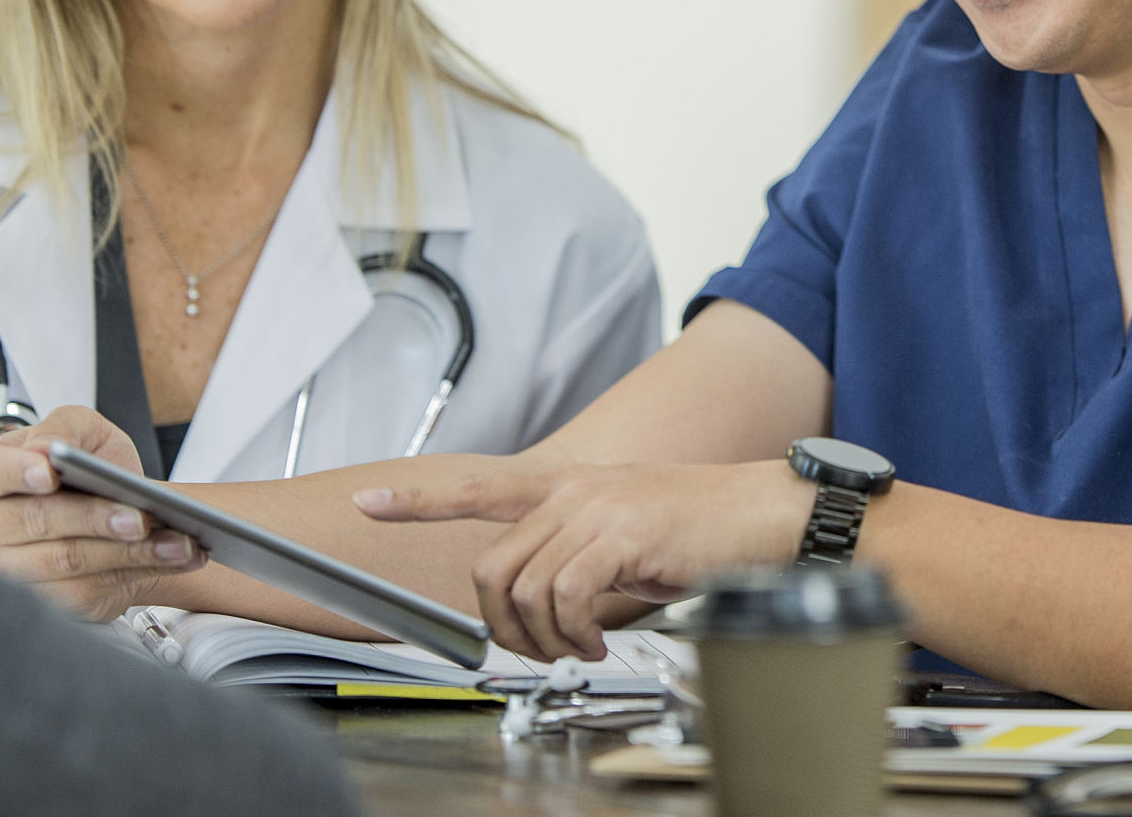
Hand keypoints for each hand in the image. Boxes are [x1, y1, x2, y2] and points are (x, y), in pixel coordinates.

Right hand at [0, 405, 205, 619]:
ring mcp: (8, 571)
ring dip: (131, 552)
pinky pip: (91, 590)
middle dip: (95, 518)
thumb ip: (63, 428)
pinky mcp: (44, 602)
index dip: (18, 472)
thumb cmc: (82, 467)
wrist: (108, 508)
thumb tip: (47, 447)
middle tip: (139, 516)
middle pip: (38, 521)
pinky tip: (172, 557)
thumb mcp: (78, 429)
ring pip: (69, 562)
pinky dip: (141, 571)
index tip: (48, 472)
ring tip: (176, 540)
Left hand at [354, 460, 810, 660]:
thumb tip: (536, 599)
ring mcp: (593, 507)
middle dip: (503, 622)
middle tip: (541, 646)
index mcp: (566, 485)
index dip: (419, 497)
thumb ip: (573, 550)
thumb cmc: (698, 531)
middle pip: (491, 564)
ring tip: (579, 645)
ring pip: (523, 586)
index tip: (369, 500)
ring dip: (544, 634)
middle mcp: (572, 489)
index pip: (477, 485)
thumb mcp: (621, 534)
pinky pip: (563, 596)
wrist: (762, 516)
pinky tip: (595, 641)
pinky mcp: (619, 534)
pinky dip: (572, 632)